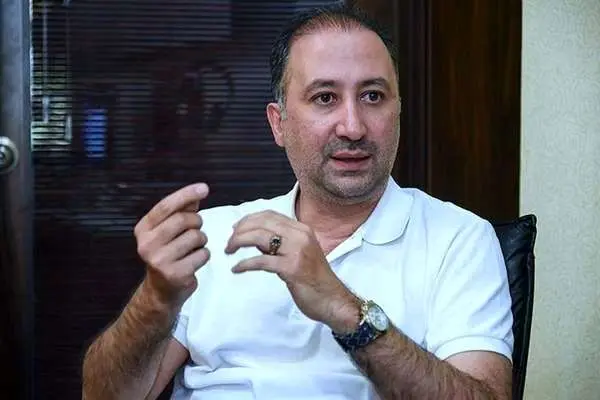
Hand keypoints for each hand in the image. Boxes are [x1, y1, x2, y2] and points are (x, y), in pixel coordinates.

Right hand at [134, 183, 210, 306]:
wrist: (162, 290)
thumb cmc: (168, 254)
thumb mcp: (168, 231)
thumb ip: (181, 211)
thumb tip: (198, 193)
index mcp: (143, 229)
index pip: (165, 206)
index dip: (186, 194)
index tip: (204, 188)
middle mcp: (147, 244)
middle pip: (183, 220)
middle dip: (196, 222)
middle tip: (196, 229)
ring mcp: (160, 260)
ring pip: (195, 237)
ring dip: (201, 240)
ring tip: (193, 247)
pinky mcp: (175, 274)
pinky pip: (203, 254)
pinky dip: (204, 255)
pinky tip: (194, 261)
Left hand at [225, 210, 359, 332]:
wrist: (333, 300)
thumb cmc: (314, 279)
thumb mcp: (298, 253)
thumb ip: (279, 243)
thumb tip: (254, 238)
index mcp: (302, 229)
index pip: (270, 215)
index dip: (249, 219)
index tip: (235, 228)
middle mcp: (300, 235)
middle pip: (262, 223)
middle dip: (240, 230)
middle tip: (229, 243)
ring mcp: (297, 251)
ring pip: (259, 237)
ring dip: (238, 242)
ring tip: (229, 251)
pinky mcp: (292, 268)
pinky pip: (261, 261)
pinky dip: (244, 264)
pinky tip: (237, 269)